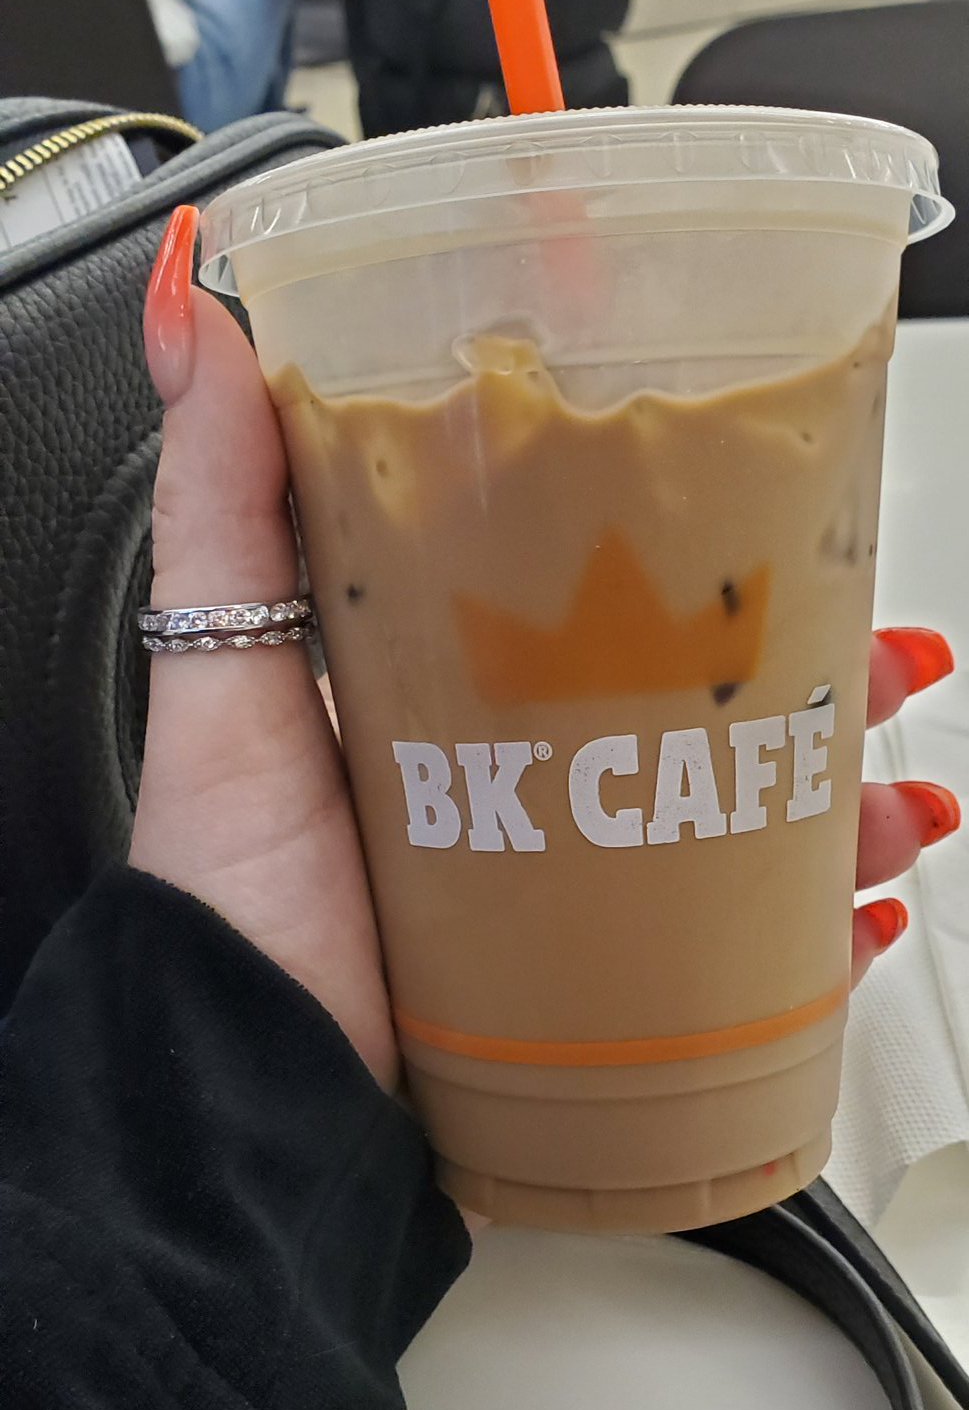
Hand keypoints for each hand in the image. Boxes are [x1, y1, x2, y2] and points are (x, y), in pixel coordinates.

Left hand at [131, 207, 959, 1086]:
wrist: (242, 1098)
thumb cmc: (227, 901)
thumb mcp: (220, 675)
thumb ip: (221, 502)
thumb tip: (194, 311)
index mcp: (450, 697)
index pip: (606, 601)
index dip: (708, 560)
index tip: (789, 518)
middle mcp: (518, 793)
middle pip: (701, 714)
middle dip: (818, 683)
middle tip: (884, 664)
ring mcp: (565, 900)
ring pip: (745, 836)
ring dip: (845, 810)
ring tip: (898, 806)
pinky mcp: (596, 1002)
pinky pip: (738, 968)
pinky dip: (813, 943)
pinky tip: (856, 921)